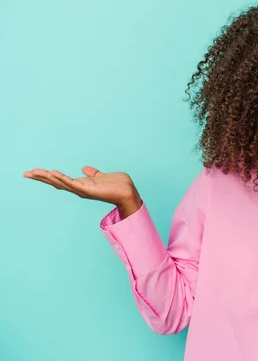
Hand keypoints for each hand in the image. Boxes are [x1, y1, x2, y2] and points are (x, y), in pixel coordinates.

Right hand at [23, 166, 141, 212]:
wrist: (128, 191)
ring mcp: (83, 190)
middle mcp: (80, 189)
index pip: (61, 180)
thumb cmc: (118, 185)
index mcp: (82, 185)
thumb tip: (85, 168)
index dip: (48, 177)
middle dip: (42, 178)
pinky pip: (72, 183)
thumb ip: (93, 173)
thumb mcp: (102, 176)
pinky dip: (61, 178)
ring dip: (48, 178)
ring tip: (35, 173)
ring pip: (61, 183)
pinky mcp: (87, 189)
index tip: (34, 172)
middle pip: (57, 183)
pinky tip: (52, 173)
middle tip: (27, 173)